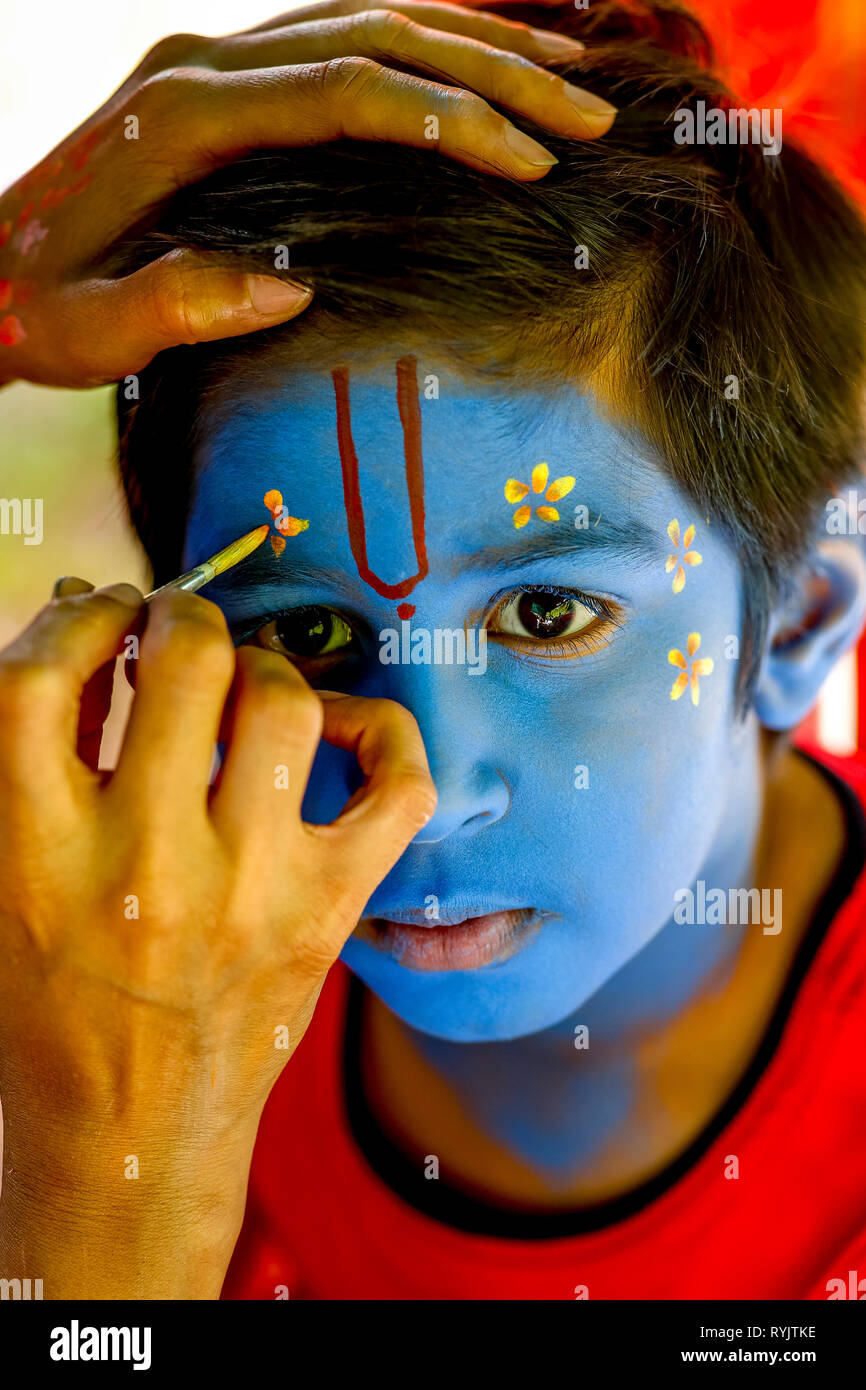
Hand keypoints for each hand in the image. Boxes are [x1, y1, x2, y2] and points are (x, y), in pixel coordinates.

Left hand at [0, 1, 613, 387]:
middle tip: (589, 113)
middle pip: (377, 34)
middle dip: (496, 71)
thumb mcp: (90, 330)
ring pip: (368, 16)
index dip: (452, 121)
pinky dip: (422, 41)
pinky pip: (340, 35)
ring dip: (476, 41)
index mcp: (181, 113)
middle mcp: (203, 63)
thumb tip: (289, 293)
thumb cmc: (41, 306)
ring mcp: (214, 58)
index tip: (535, 163)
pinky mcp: (224, 77)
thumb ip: (175, 306)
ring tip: (569, 73)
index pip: (348, 91)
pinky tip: (480, 62)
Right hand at [0, 579, 435, 1296]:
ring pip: (286, 703)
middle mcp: (150, 865)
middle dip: (181, 617)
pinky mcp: (328, 910)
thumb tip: (89, 621)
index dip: (74, 619)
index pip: (41, 678)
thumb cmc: (52, 1002)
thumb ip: (35, 755)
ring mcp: (254, 887)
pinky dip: (382, 734)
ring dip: (261, 665)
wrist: (128, 1138)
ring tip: (240, 682)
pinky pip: (397, 786)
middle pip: (187, 662)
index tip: (97, 615)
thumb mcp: (3, 877)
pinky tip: (339, 728)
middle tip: (176, 628)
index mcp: (39, 855)